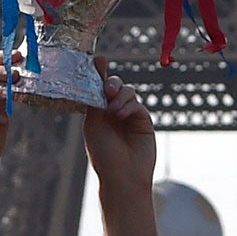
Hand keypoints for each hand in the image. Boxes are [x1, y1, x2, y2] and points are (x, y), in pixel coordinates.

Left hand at [84, 57, 154, 189]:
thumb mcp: (93, 125)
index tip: (98, 60)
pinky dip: (128, 106)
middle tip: (108, 89)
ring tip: (113, 110)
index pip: (98, 87)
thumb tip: (97, 79)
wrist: (122, 175)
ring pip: (127, 92)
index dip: (98, 73)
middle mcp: (113, 110)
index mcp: (97, 111)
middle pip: (114, 85)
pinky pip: (136, 103)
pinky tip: (121, 115)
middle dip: (111, 82)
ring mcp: (128, 115)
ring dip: (120, 96)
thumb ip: (96, 101)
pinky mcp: (143, 120)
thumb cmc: (103, 153)